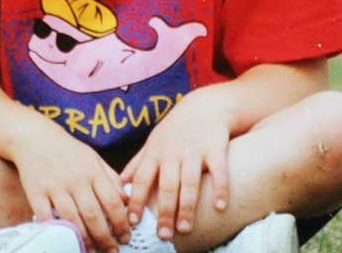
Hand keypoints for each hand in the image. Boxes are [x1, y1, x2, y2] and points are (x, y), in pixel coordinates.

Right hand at [10, 117, 129, 251]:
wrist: (35, 138)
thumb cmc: (68, 151)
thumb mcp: (93, 158)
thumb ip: (111, 178)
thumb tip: (127, 201)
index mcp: (93, 170)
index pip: (112, 201)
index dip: (121, 222)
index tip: (126, 237)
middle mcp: (76, 179)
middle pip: (93, 215)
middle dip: (105, 238)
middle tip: (112, 251)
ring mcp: (55, 186)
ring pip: (72, 220)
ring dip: (84, 240)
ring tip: (92, 251)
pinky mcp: (36, 192)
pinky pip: (47, 218)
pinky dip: (56, 232)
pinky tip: (66, 242)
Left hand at [120, 88, 231, 239]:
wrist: (205, 105)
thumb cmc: (176, 128)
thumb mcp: (154, 141)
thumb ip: (138, 163)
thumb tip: (121, 184)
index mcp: (156, 152)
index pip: (142, 178)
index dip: (136, 199)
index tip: (132, 221)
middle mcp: (173, 152)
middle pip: (167, 185)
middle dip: (164, 211)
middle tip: (163, 235)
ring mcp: (195, 150)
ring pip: (189, 181)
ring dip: (187, 206)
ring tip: (185, 228)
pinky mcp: (215, 147)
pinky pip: (218, 170)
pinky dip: (220, 188)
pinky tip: (220, 206)